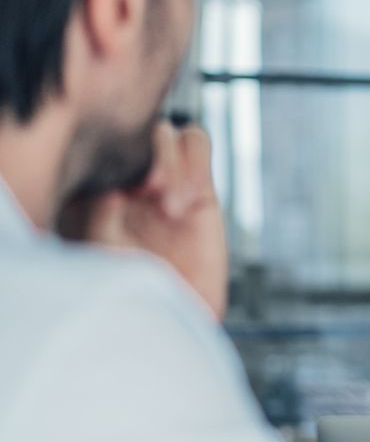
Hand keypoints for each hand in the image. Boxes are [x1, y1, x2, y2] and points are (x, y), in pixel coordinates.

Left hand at [69, 120, 227, 319]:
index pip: (99, 148)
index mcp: (96, 191)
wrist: (181, 309)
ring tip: (169, 204)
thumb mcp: (103, 251)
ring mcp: (166, 181)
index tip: (116, 197)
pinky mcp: (201, 186)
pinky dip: (194, 162)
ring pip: (167, 132)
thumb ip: (99, 214)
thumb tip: (115, 187)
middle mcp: (130, 181)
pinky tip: (188, 202)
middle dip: (143, 158)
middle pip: (135, 133)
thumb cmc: (137, 288)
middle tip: (146, 192)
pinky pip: (197, 144)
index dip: (110, 160)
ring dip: (168, 159)